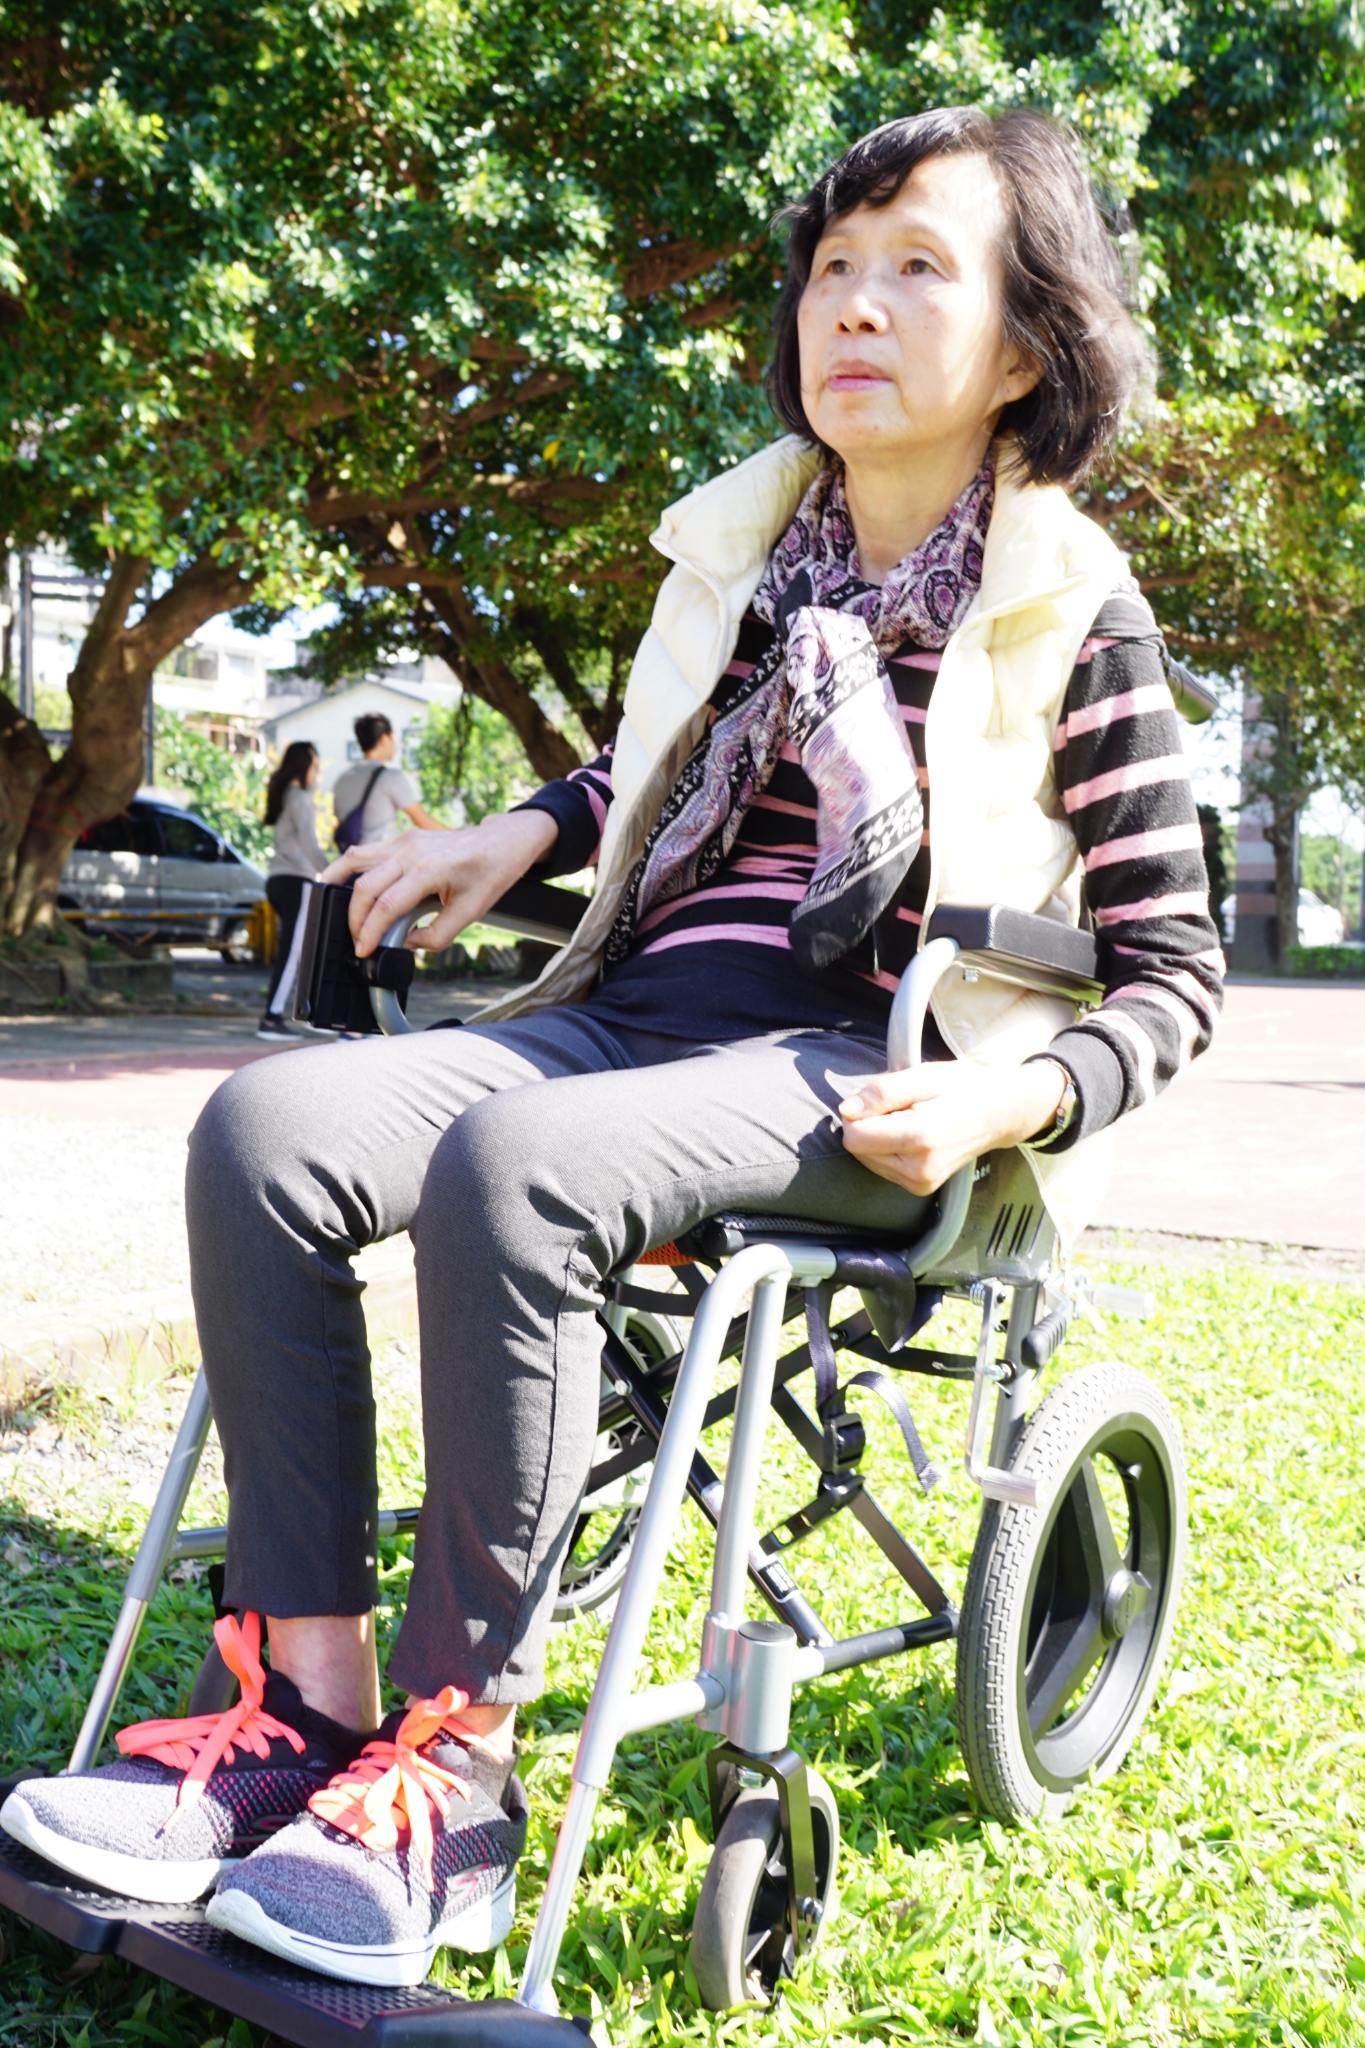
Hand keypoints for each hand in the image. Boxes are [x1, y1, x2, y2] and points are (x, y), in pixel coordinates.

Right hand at [320, 809, 558, 957]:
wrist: (503, 842)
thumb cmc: (490, 873)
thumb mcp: (470, 913)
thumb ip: (436, 935)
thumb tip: (405, 945)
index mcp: (428, 870)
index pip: (385, 906)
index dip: (369, 932)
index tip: (363, 950)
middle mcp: (411, 851)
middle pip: (365, 887)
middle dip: (355, 920)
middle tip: (358, 941)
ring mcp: (404, 840)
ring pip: (355, 861)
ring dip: (340, 888)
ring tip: (334, 912)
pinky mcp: (402, 838)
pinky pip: (366, 852)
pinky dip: (349, 870)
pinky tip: (344, 886)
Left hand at [838, 1059, 1067, 1195]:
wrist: (1000, 1113)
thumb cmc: (963, 1088)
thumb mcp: (924, 1076)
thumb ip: (882, 1092)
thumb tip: (846, 1110)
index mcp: (919, 1138)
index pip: (854, 1136)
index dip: (859, 1112)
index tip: (884, 1100)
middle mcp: (919, 1169)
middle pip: (857, 1149)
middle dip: (870, 1124)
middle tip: (904, 1109)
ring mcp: (920, 1183)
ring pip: (866, 1159)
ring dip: (880, 1137)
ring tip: (912, 1120)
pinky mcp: (920, 1188)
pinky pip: (881, 1167)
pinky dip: (889, 1149)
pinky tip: (914, 1136)